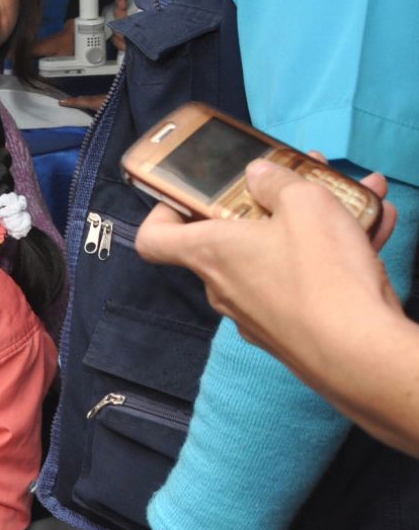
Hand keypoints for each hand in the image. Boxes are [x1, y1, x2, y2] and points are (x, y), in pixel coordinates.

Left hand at [136, 158, 396, 365]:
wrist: (362, 355)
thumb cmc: (322, 276)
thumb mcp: (304, 202)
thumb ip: (276, 181)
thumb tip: (259, 174)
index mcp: (209, 253)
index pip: (154, 239)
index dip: (163, 213)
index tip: (186, 196)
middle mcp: (224, 287)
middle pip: (231, 240)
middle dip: (264, 207)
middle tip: (297, 182)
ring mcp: (258, 315)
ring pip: (278, 257)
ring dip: (312, 226)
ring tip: (354, 198)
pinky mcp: (293, 332)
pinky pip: (307, 283)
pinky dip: (333, 257)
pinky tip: (374, 230)